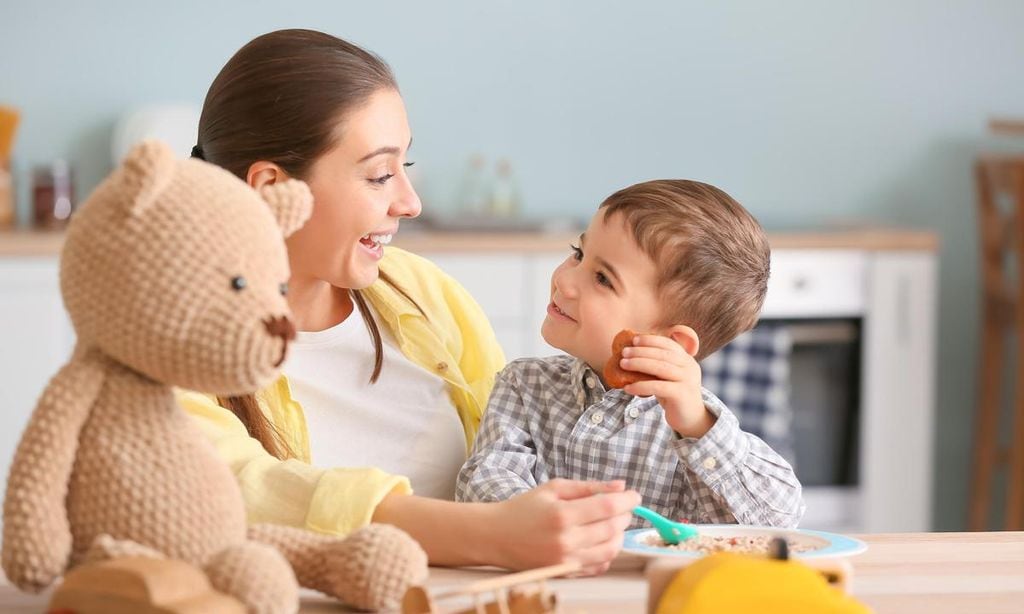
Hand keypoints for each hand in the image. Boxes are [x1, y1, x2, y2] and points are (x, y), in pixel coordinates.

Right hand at [488, 479, 639, 574]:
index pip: (608, 507)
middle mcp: (566, 540)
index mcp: (562, 514)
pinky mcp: (565, 573)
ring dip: (620, 535)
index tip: (634, 495)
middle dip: (625, 515)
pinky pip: (598, 566)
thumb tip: (620, 485)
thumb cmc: (524, 508)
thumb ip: (588, 487)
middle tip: (624, 506)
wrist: (495, 536)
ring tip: (615, 523)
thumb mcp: (553, 488)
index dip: (627, 500)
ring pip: (610, 550)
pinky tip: (602, 540)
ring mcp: (566, 560)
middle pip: (613, 529)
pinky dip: (608, 553)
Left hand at [619, 328, 715, 437]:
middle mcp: (689, 367)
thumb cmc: (673, 395)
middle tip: (623, 352)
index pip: (668, 344)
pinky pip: (657, 387)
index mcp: (686, 359)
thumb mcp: (667, 377)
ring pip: (660, 367)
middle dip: (641, 351)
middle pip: (662, 354)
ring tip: (622, 364)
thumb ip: (656, 365)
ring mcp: (687, 380)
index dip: (651, 340)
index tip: (634, 339)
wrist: (691, 418)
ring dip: (639, 364)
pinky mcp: (682, 394)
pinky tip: (627, 388)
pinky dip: (640, 386)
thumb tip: (629, 356)